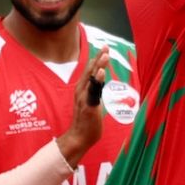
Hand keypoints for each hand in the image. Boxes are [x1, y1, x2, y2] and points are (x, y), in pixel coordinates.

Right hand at [57, 50, 110, 166]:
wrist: (79, 138)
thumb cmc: (87, 121)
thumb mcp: (92, 102)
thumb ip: (95, 92)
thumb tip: (99, 84)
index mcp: (82, 90)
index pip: (90, 72)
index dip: (96, 60)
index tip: (103, 48)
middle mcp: (81, 91)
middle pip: (90, 71)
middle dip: (98, 58)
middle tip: (105, 46)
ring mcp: (84, 98)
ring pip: (91, 79)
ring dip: (98, 66)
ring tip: (105, 54)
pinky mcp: (88, 106)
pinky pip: (93, 91)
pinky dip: (97, 81)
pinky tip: (102, 72)